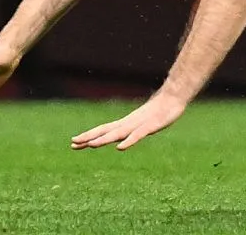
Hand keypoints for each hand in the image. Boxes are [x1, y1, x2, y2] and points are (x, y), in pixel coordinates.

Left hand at [71, 93, 187, 150]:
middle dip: (89, 137)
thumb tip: (123, 136)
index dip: (88, 136)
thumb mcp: (143, 123)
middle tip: (73, 143)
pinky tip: (120, 148)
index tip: (73, 142)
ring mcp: (138, 124)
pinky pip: (137, 135)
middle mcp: (128, 123)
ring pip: (118, 133)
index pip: (103, 130)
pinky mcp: (150, 126)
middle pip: (106, 131)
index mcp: (125, 123)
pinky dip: (128, 141)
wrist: (173, 97)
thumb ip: (133, 129)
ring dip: (104, 139)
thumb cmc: (159, 110)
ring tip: (91, 145)